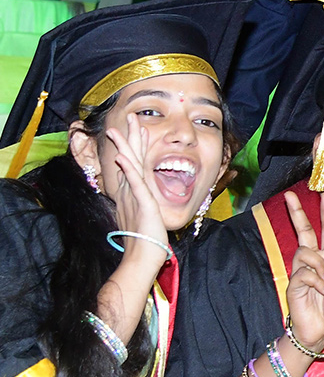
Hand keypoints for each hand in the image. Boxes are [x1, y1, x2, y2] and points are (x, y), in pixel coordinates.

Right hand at [105, 114, 169, 265]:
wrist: (142, 258)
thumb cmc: (146, 242)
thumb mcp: (147, 217)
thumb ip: (146, 206)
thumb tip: (149, 200)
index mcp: (133, 194)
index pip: (134, 164)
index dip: (136, 146)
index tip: (138, 130)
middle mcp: (131, 192)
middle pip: (130, 159)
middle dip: (131, 137)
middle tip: (132, 118)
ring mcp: (135, 197)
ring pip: (130, 165)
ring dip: (128, 145)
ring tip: (125, 127)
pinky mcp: (142, 204)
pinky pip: (135, 183)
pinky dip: (129, 169)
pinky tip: (123, 156)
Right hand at [284, 191, 323, 352]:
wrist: (320, 331)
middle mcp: (315, 261)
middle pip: (305, 232)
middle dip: (297, 213)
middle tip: (289, 196)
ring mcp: (303, 271)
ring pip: (305, 252)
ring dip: (319, 265)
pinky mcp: (294, 283)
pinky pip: (303, 273)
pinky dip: (316, 280)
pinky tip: (322, 291)